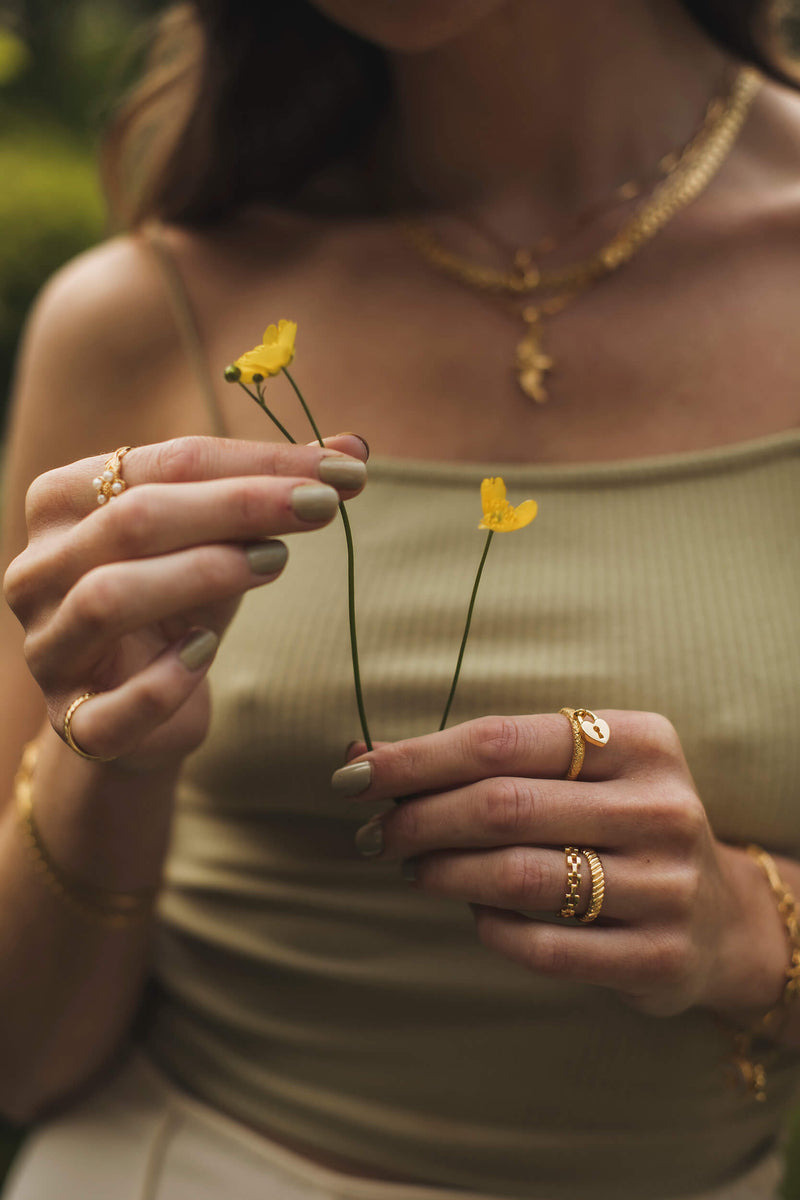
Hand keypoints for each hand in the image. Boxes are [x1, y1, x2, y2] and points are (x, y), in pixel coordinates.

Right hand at [4, 434, 366, 769]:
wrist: (144, 707)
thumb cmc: (178, 602)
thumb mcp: (220, 539)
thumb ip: (274, 490)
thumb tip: (355, 447)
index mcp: (64, 500)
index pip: (164, 462)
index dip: (257, 462)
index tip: (339, 470)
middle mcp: (39, 568)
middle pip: (134, 519)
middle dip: (239, 506)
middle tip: (323, 507)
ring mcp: (49, 647)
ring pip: (109, 598)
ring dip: (203, 574)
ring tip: (278, 563)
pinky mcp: (73, 720)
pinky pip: (112, 705)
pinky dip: (165, 679)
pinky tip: (207, 652)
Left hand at [339, 712, 786, 1018]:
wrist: (718, 917)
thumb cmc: (618, 824)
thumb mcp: (576, 773)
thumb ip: (484, 760)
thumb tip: (360, 751)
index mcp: (639, 741)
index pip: (501, 740)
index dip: (417, 758)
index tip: (355, 775)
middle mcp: (660, 808)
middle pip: (504, 806)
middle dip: (418, 819)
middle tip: (373, 834)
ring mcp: (666, 885)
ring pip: (517, 876)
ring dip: (442, 872)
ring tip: (411, 868)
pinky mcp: (658, 957)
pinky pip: (543, 946)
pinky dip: (490, 928)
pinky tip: (474, 913)